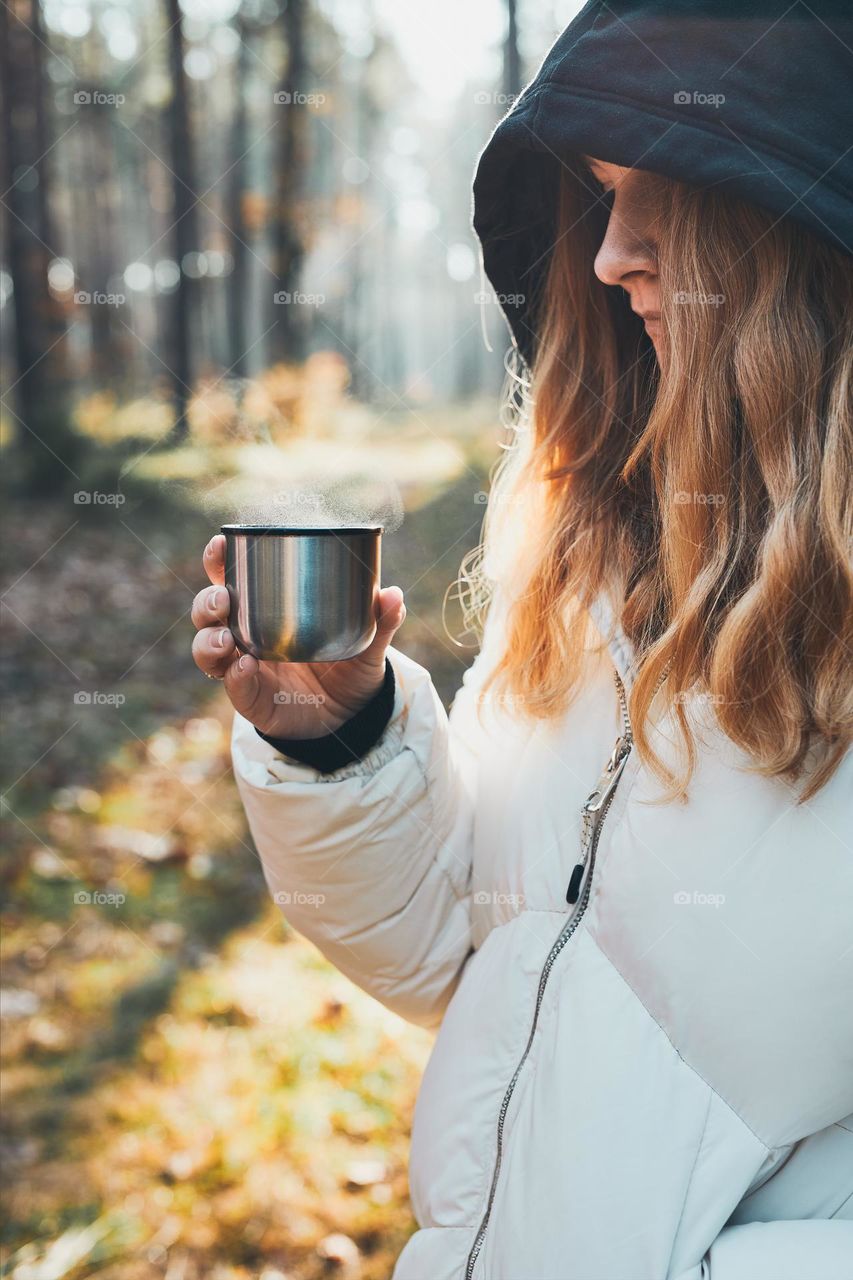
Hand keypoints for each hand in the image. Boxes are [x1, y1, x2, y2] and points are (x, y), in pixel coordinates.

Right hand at [191, 534, 405, 737]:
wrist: (351, 716)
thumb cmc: (350, 666)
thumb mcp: (368, 643)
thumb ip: (380, 620)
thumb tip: (394, 594)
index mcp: (265, 607)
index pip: (231, 576)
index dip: (218, 559)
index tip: (221, 545)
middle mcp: (246, 634)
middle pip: (208, 611)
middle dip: (207, 601)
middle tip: (223, 599)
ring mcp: (243, 666)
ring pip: (207, 648)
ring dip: (209, 640)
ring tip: (228, 638)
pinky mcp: (250, 698)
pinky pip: (232, 686)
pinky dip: (235, 676)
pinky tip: (247, 666)